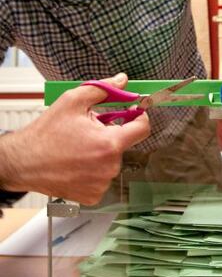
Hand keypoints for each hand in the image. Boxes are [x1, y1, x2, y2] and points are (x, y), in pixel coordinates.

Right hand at [0, 73, 149, 204]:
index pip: (143, 128)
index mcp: (109, 143)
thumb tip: (122, 80)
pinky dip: (93, 169)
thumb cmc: (46, 134)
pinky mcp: (93, 196)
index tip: (131, 111)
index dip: (139, 116)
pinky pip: (102, 177)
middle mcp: (110, 167)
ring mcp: (102, 184)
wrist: (23, 162)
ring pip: (112, 161)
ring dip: (101, 152)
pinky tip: (76, 163)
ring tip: (78, 148)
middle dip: (110, 133)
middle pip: (123, 143)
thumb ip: (103, 89)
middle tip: (88, 130)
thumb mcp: (73, 101)